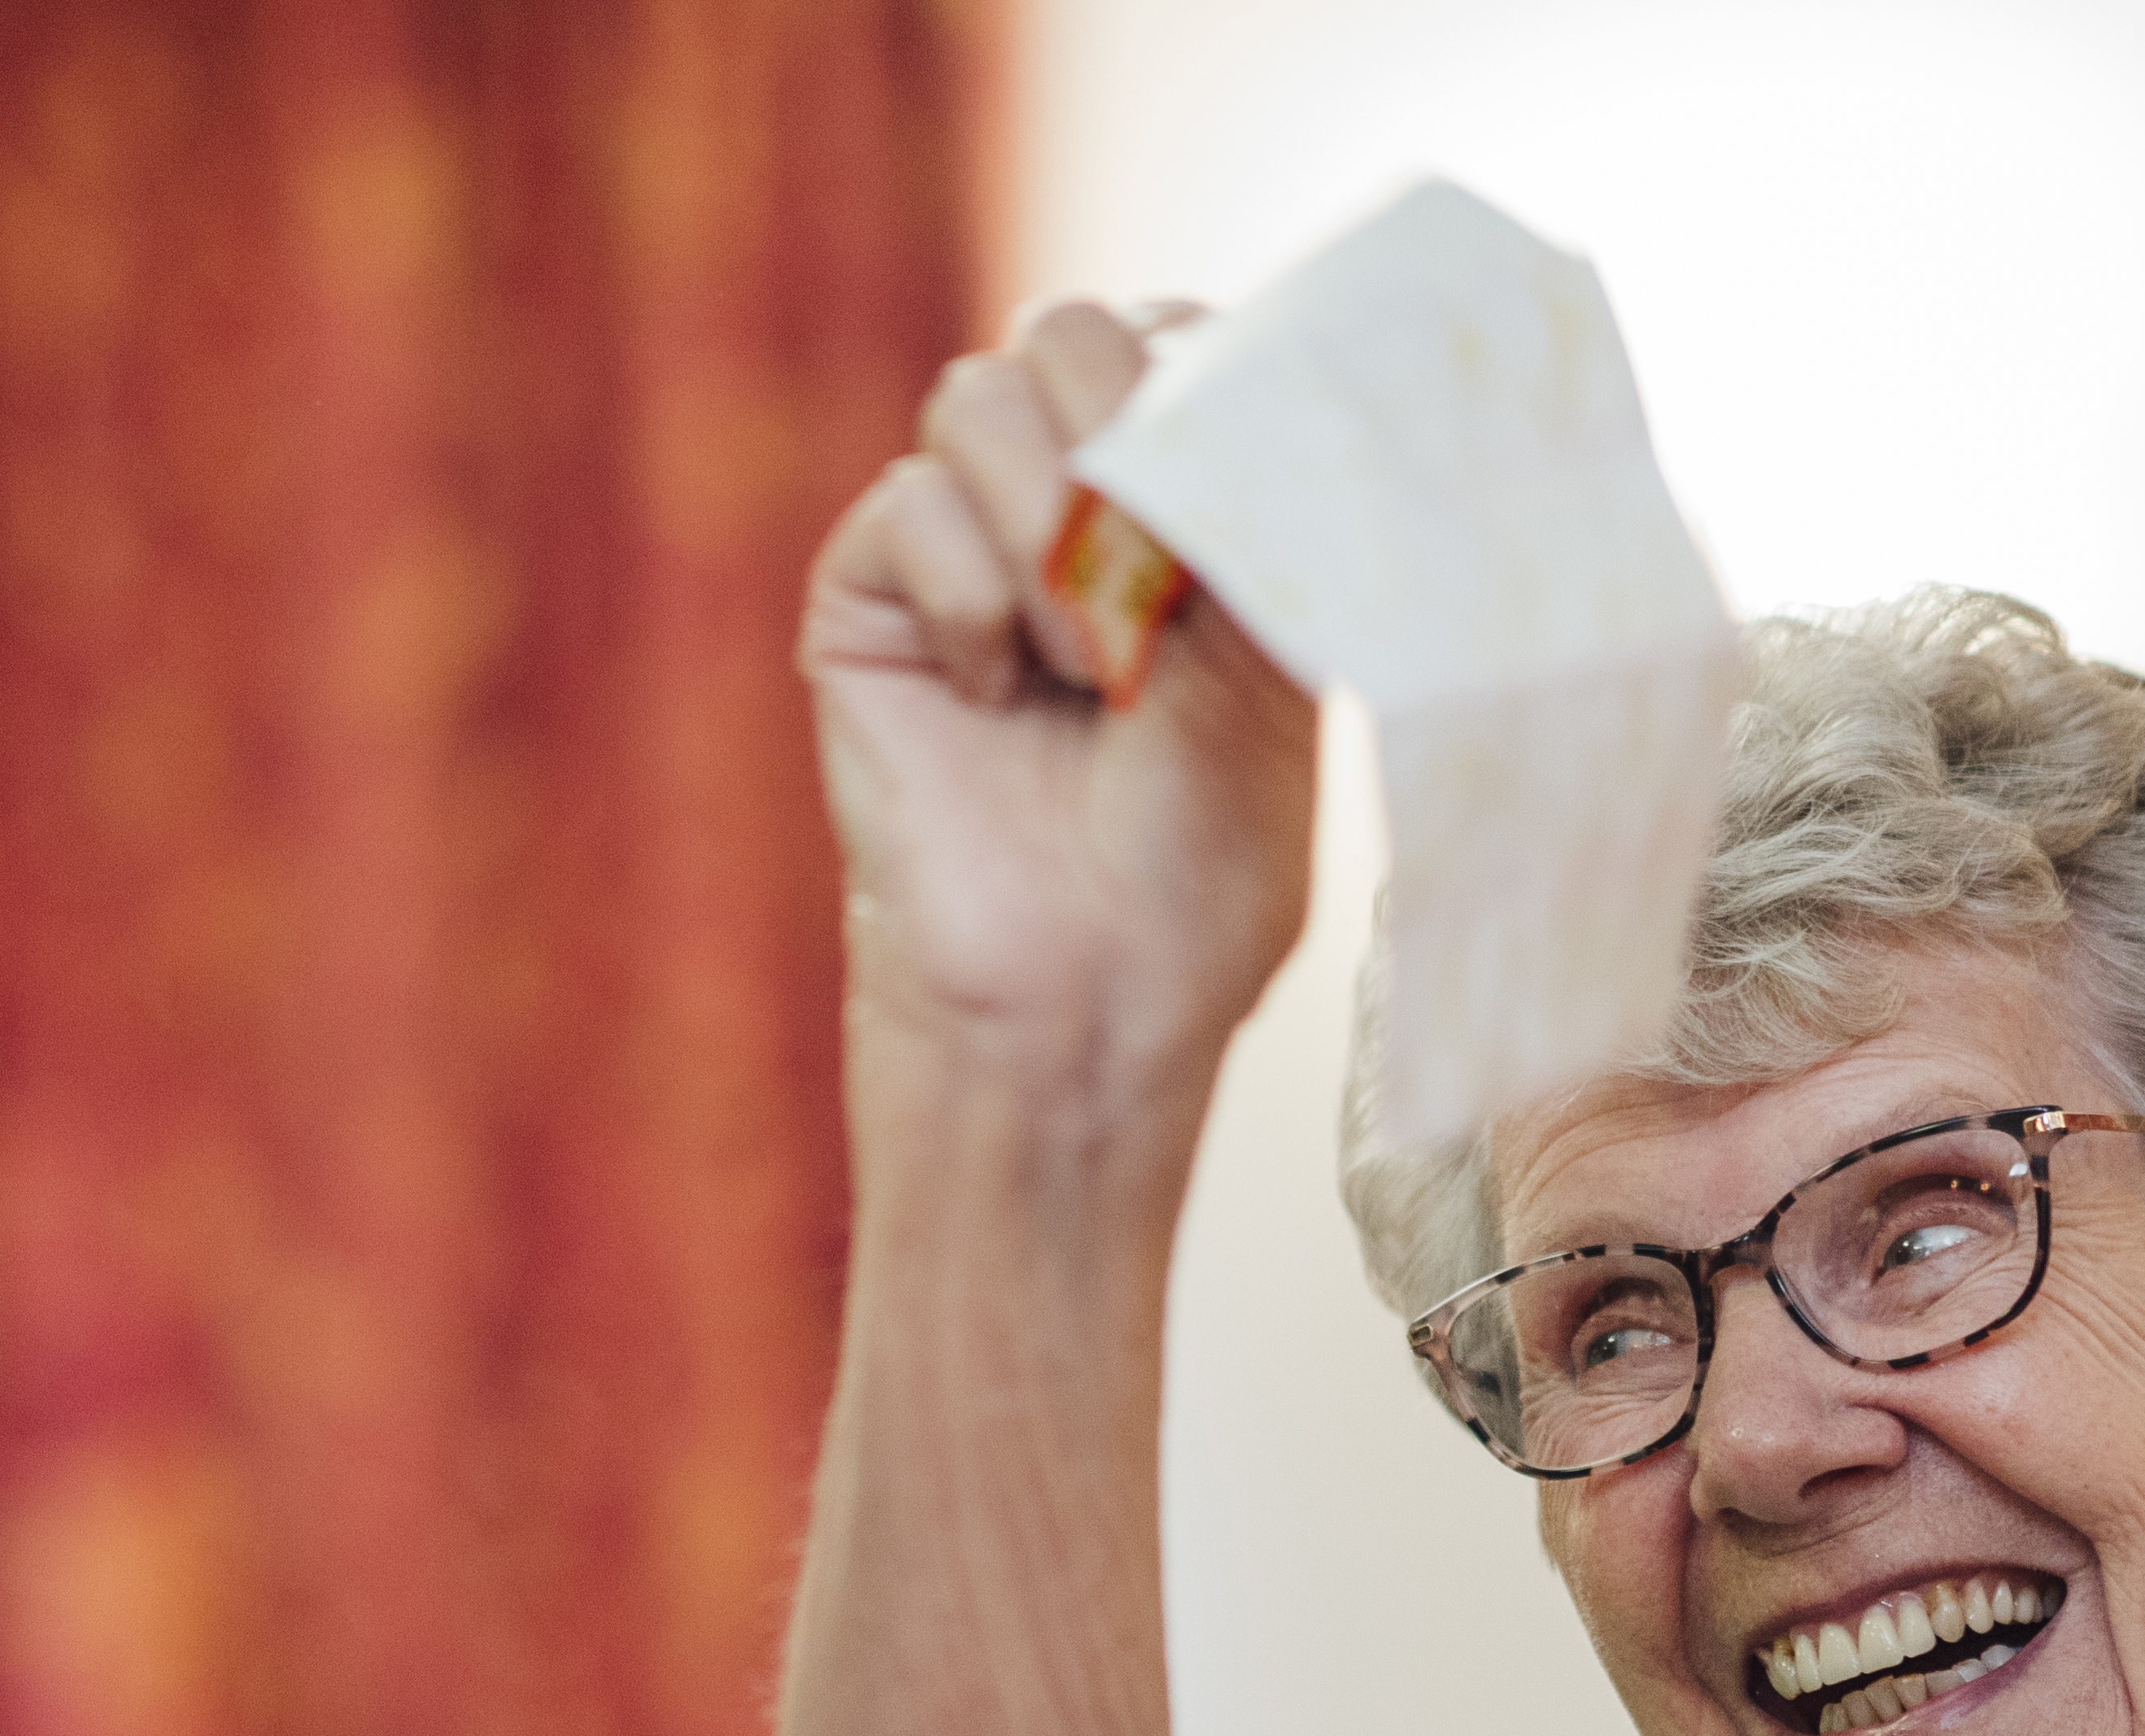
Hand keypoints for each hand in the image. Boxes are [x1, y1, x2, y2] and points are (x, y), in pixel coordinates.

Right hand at [803, 299, 1320, 1084]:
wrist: (1094, 995)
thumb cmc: (1202, 863)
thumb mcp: (1277, 666)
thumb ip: (1258, 517)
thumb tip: (1258, 380)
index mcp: (1176, 497)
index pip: (1175, 336)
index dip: (1203, 384)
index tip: (1239, 485)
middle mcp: (1062, 494)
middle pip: (1070, 331)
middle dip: (1124, 443)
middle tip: (1156, 597)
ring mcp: (956, 537)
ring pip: (978, 394)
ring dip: (1050, 530)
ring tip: (1088, 672)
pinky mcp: (867, 593)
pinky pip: (909, 504)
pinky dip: (971, 601)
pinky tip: (995, 702)